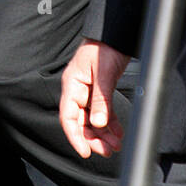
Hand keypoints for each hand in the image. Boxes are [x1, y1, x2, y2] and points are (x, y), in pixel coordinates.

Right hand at [60, 39, 129, 157]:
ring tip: (115, 144)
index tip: (85, 151)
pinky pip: (102, 112)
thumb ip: (100, 100)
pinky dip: (110, 123)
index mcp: (72, 85)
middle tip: (107, 150)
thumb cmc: (105, 47)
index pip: (68, 117)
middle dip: (93, 138)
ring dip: (103, 133)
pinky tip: (118, 132)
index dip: (75, 136)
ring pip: (93, 119)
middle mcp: (78, 90)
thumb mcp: (104, 74)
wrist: (116, 34)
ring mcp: (89, 91)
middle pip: (81, 122)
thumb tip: (98, 123)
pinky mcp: (100, 90)